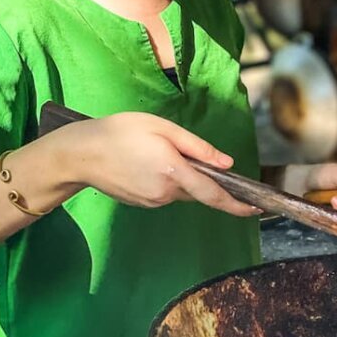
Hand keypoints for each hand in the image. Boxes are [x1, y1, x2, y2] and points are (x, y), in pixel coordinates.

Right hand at [63, 113, 259, 216]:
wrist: (80, 154)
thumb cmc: (120, 132)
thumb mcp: (162, 128)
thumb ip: (198, 147)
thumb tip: (226, 165)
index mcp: (174, 172)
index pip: (214, 194)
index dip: (238, 204)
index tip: (256, 209)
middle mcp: (166, 193)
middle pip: (197, 190)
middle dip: (199, 176)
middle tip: (175, 150)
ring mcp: (153, 202)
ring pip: (180, 191)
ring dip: (179, 175)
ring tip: (152, 152)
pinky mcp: (142, 203)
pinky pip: (165, 193)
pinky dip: (165, 180)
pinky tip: (144, 163)